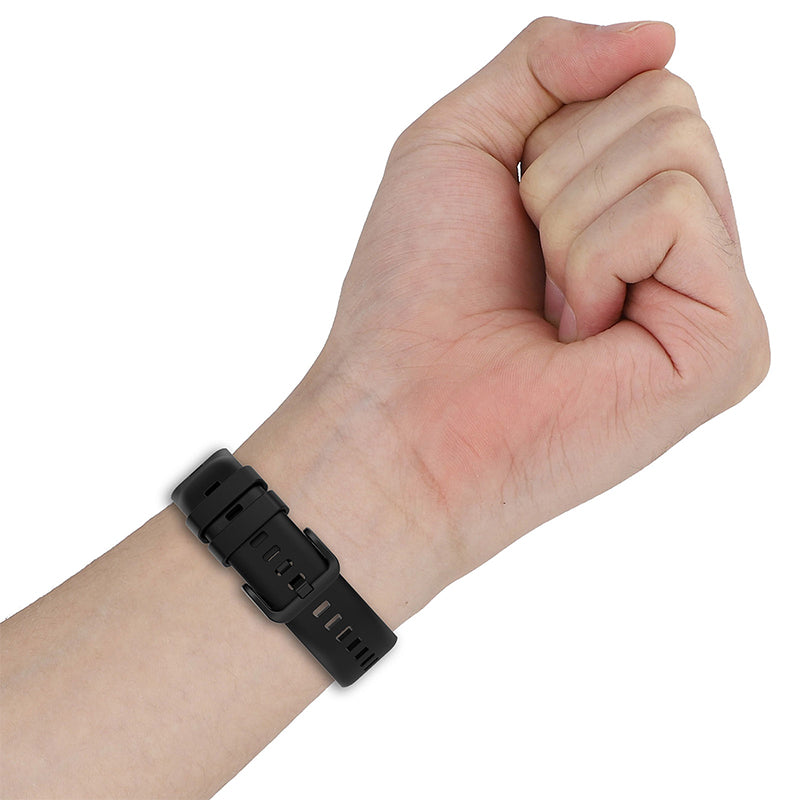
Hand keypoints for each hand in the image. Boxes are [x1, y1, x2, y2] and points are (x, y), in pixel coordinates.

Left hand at [240, 17, 768, 612]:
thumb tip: (664, 36)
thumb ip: (544, 64)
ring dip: (568, 218)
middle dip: (559, 169)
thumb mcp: (459, 142)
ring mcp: (711, 302)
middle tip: (528, 267)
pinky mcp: (726, 346)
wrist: (399, 413)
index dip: (550, 132)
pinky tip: (579, 335)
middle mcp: (682, 255)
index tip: (510, 218)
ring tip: (550, 310)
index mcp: (629, 212)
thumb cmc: (415, 293)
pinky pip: (673, 210)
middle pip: (669, 105)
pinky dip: (594, 256)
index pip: (645, 88)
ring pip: (676, 147)